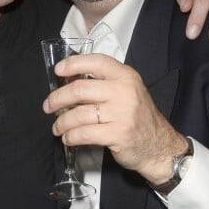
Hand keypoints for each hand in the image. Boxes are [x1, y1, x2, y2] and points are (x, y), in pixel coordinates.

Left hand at [42, 53, 186, 184]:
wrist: (159, 146)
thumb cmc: (138, 118)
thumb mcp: (128, 92)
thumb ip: (104, 84)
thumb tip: (69, 82)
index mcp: (126, 76)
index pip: (96, 62)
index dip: (73, 64)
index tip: (58, 70)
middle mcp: (124, 91)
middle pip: (79, 89)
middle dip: (58, 98)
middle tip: (49, 106)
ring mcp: (122, 113)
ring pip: (78, 114)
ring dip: (62, 122)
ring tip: (57, 127)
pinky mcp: (118, 133)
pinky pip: (84, 133)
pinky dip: (71, 137)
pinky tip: (68, 138)